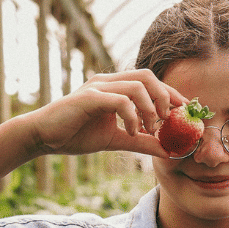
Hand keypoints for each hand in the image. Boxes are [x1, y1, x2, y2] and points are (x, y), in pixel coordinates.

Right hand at [16, 69, 184, 157]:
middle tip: (170, 120)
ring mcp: (98, 87)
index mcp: (115, 88)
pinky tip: (131, 132)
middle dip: (165, 97)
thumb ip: (140, 142)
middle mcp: (108, 81)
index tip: (185, 112)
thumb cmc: (75, 135)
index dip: (171, 94)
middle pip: (148, 76)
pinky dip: (132, 116)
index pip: (150, 82)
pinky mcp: (89, 98)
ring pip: (137, 86)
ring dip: (150, 108)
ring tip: (151, 129)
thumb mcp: (115, 140)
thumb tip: (166, 150)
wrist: (43, 137)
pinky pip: (120, 101)